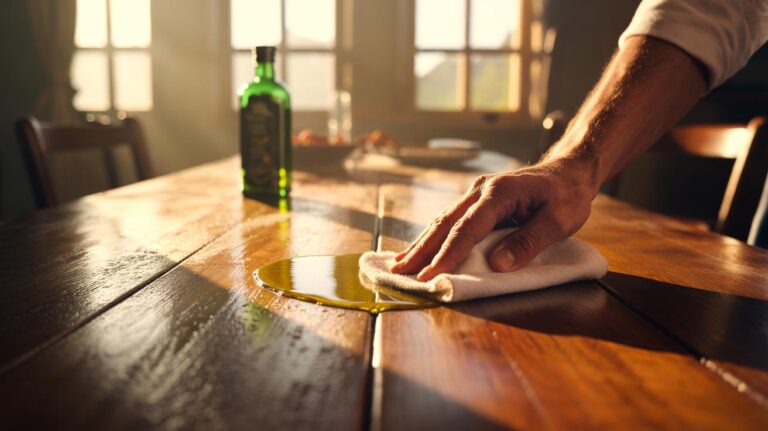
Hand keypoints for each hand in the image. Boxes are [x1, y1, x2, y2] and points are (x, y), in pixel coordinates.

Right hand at [390, 159, 597, 280]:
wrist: (569, 171)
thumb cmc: (567, 195)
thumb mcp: (559, 221)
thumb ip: (528, 242)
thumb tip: (497, 265)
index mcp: (499, 193)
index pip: (467, 229)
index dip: (448, 255)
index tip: (431, 276)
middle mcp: (480, 190)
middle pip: (445, 224)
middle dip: (422, 251)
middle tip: (401, 273)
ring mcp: (475, 193)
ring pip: (442, 221)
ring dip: (421, 244)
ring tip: (401, 265)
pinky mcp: (475, 200)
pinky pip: (450, 220)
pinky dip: (433, 237)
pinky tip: (420, 249)